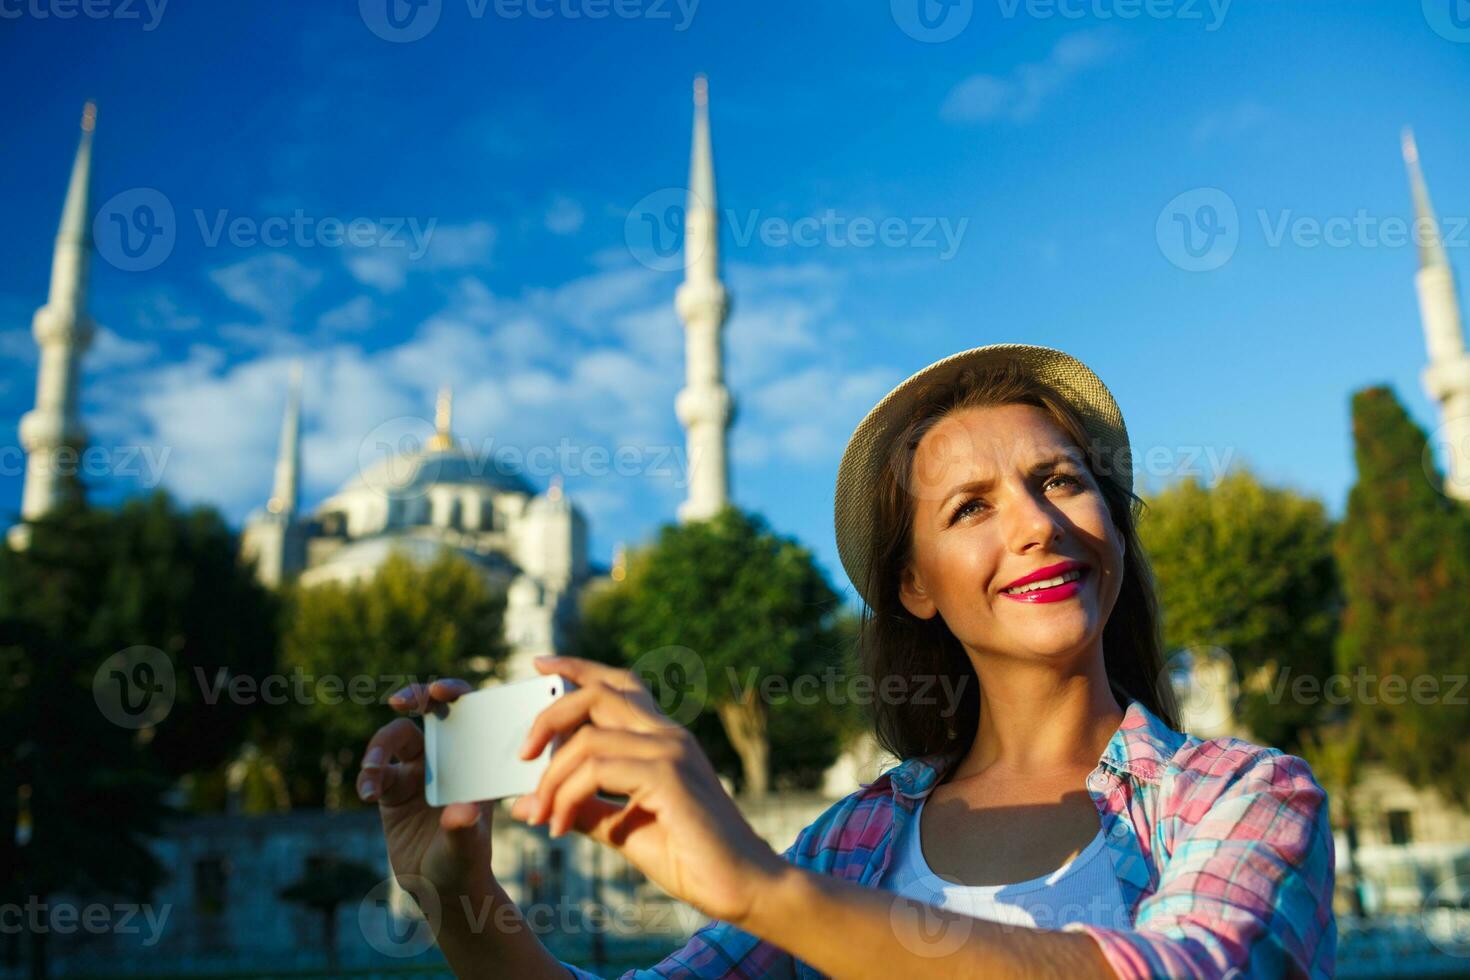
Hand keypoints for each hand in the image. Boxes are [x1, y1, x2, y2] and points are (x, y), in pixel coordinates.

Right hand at [358, 679, 495, 909]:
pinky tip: (368, 792)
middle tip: (398, 699)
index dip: (454, 691)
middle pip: (427, 711)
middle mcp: (447, 757)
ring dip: (378, 750)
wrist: (439, 890)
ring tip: (371, 780)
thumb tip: (462, 811)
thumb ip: (463, 830)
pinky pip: (375, 771)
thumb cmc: (463, 865)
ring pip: (393, 739)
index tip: (438, 690)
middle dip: (413, 696)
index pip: (468, 711)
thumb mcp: (466, 850)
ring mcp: (417, 770)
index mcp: (474, 759)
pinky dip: (368, 777)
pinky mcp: (392, 789)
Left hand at [510, 656, 787, 927]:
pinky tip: (559, 827)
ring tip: (540, 816)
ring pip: (588, 738)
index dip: (578, 668)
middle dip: (548, 716)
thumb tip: (527, 803)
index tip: (540, 665)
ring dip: (551, 778)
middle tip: (521, 755)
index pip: (619, 684)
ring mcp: (671, 750)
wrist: (741, 887)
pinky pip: (597, 769)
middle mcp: (669, 735)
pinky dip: (567, 796)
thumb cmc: (690, 858)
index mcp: (664, 739)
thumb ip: (581, 809)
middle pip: (598, 694)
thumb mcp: (621, 829)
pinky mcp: (668, 775)